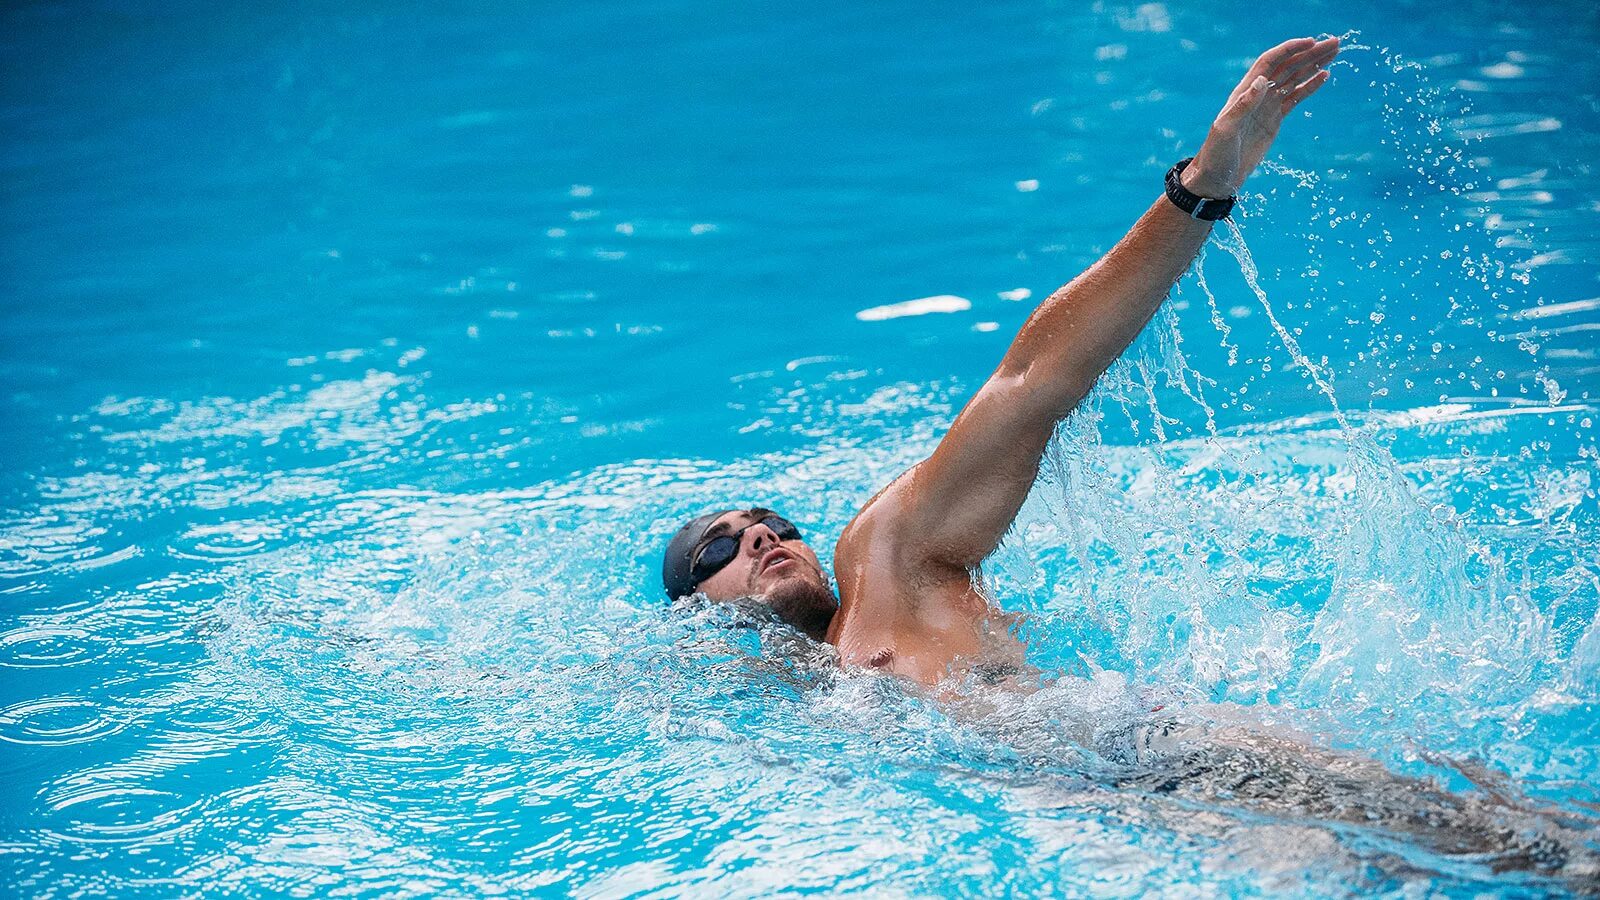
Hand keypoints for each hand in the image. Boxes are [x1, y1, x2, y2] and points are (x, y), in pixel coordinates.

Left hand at [1183, 36, 1339, 198]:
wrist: (1219, 176)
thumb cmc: (1216, 154)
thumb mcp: (1226, 130)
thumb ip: (1243, 105)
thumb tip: (1262, 80)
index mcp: (1245, 92)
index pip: (1271, 62)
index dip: (1290, 50)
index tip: (1312, 42)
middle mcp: (1257, 94)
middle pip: (1288, 66)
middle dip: (1310, 53)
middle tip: (1335, 42)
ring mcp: (1267, 106)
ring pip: (1295, 79)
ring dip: (1314, 65)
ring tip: (1334, 52)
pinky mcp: (1275, 119)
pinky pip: (1296, 97)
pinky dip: (1310, 86)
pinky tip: (1324, 75)